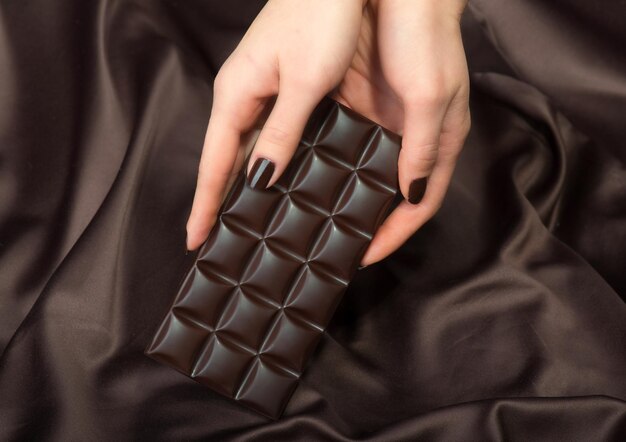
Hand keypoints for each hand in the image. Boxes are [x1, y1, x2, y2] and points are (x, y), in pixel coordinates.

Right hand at [185, 0, 364, 250]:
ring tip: (247, 220)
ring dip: (245, 185)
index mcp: (238, 93)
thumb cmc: (322, 16)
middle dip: (219, 200)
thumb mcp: (305, 81)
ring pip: (249, 149)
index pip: (213, 162)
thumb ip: (283, 131)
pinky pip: (270, 134)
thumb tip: (261, 177)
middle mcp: (244, 94)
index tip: (195, 239)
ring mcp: (263, 89)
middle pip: (225, 159)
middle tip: (218, 240)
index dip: (204, 203)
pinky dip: (271, 162)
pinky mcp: (283, 85)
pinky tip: (282, 180)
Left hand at [335, 0, 469, 265]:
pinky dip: (328, 164)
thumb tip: (411, 196)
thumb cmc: (427, 37)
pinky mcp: (360, 105)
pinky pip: (343, 144)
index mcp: (438, 144)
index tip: (363, 257)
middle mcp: (410, 140)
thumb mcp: (428, 96)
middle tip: (334, 245)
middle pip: (390, 196)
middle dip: (367, 223)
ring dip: (344, 196)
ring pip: (364, 174)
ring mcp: (384, 124)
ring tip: (313, 218)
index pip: (417, 207)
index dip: (393, 236)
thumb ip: (420, 149)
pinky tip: (306, 176)